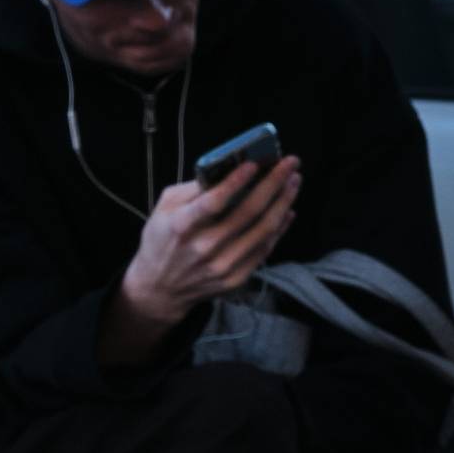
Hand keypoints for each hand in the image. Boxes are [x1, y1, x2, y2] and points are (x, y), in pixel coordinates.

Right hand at [122, 156, 301, 326]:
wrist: (160, 288)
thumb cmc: (161, 241)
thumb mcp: (163, 209)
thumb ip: (191, 190)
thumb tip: (225, 171)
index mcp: (181, 227)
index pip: (213, 202)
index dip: (236, 181)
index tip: (255, 163)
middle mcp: (203, 248)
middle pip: (248, 213)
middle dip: (273, 183)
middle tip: (289, 164)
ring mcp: (222, 266)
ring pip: (263, 230)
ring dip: (283, 202)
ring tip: (293, 182)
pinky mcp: (235, 278)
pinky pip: (264, 249)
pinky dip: (279, 228)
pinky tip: (286, 210)